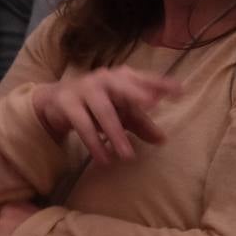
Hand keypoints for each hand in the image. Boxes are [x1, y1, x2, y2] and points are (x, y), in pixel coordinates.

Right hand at [31, 66, 181, 164]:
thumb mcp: (120, 112)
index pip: (144, 79)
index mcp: (121, 77)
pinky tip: (104, 159)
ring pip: (103, 111)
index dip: (160, 84)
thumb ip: (141, 123)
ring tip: (127, 156)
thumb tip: (162, 139)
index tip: (180, 91)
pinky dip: (94, 143)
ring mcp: (84, 89)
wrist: (55, 101)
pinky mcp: (67, 104)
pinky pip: (83, 125)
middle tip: (150, 103)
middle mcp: (104, 79)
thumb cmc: (96, 104)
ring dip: (115, 135)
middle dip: (135, 93)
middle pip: (121, 86)